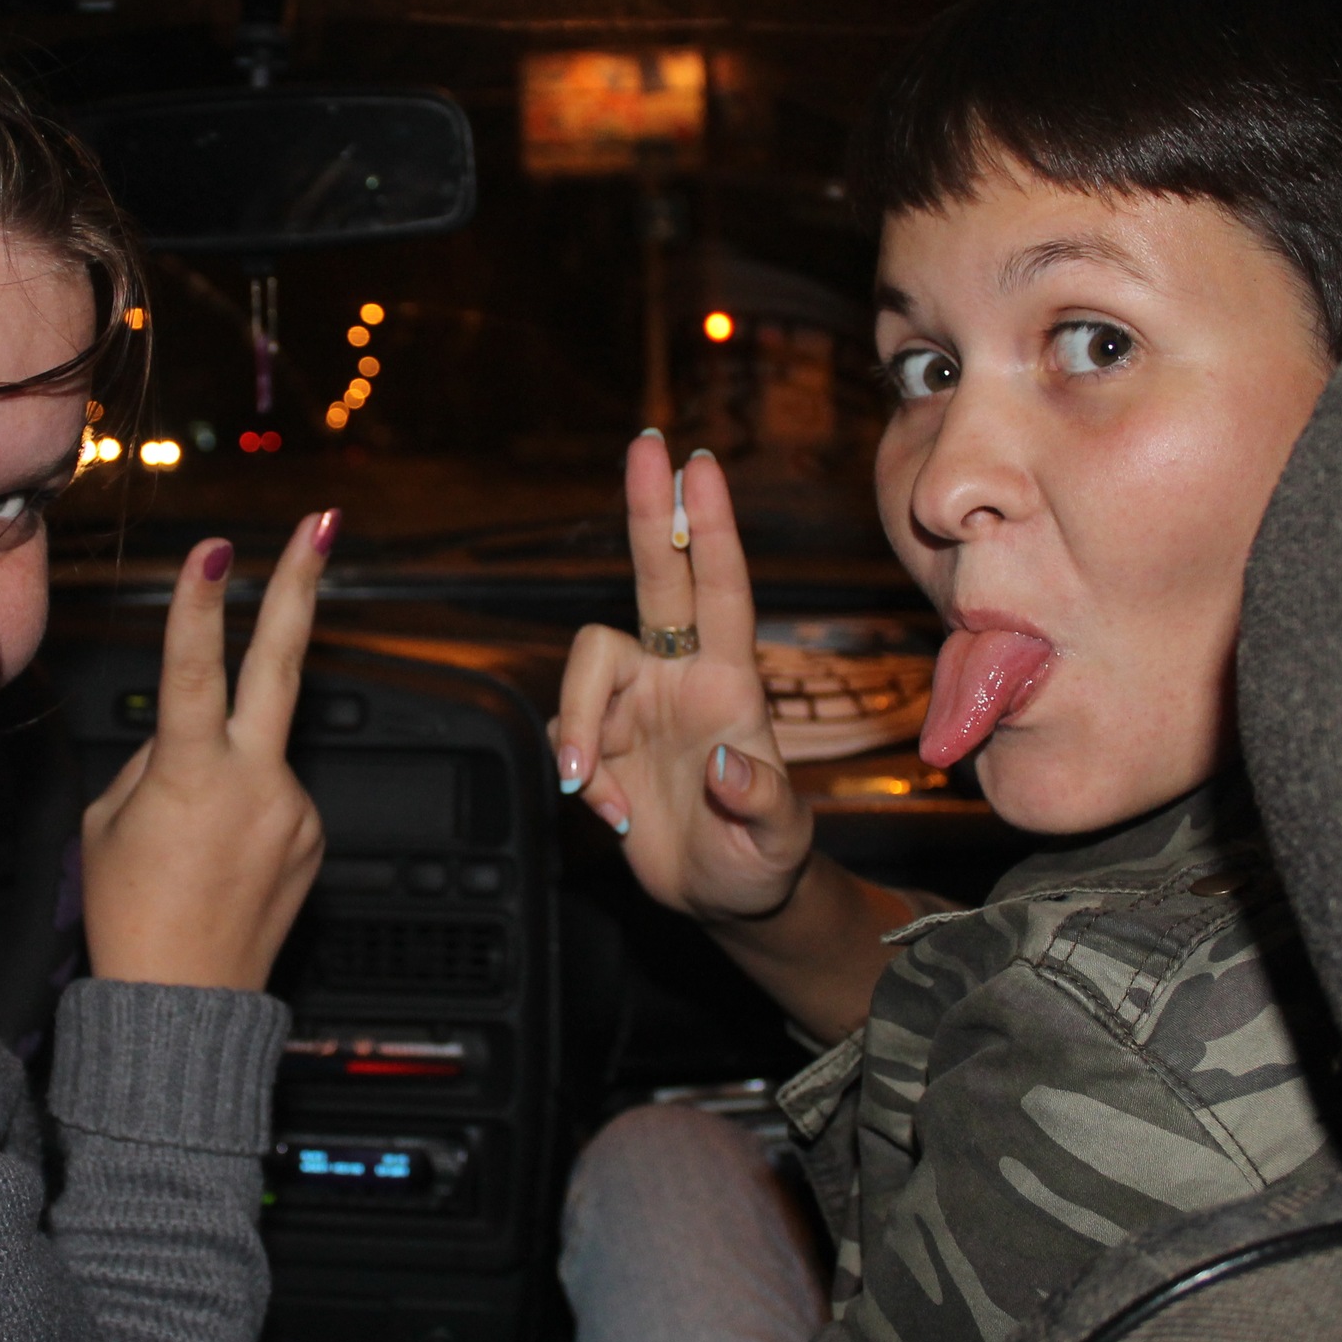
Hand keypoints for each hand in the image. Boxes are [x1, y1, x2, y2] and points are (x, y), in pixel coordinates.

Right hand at [81, 511, 335, 990]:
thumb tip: (187, 733)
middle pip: (281, 665)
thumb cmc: (129, 916)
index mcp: (192, 775)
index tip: (217, 548)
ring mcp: (294, 810)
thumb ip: (153, 761)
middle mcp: (257, 784)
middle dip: (301, 585)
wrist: (185, 1007)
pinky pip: (271, 798)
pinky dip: (242, 810)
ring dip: (223, 771)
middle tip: (323, 522)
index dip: (202, 605)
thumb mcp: (108, 824)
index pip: (195, 670)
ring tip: (187, 847)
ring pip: (255, 752)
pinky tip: (217, 861)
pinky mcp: (313, 837)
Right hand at [553, 436, 813, 923]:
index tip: (697, 465)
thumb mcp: (778, 845)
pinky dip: (576, 774)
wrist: (720, 897)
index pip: (722, 591)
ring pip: (585, 664)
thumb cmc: (762, 863)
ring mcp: (635, 702)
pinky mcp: (596, 736)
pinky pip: (564, 730)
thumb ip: (762, 804)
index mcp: (731, 684)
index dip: (711, 528)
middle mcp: (680, 676)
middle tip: (643, 444)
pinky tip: (609, 813)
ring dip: (576, 722)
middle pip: (659, 577)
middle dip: (651, 512)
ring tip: (590, 789)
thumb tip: (729, 760)